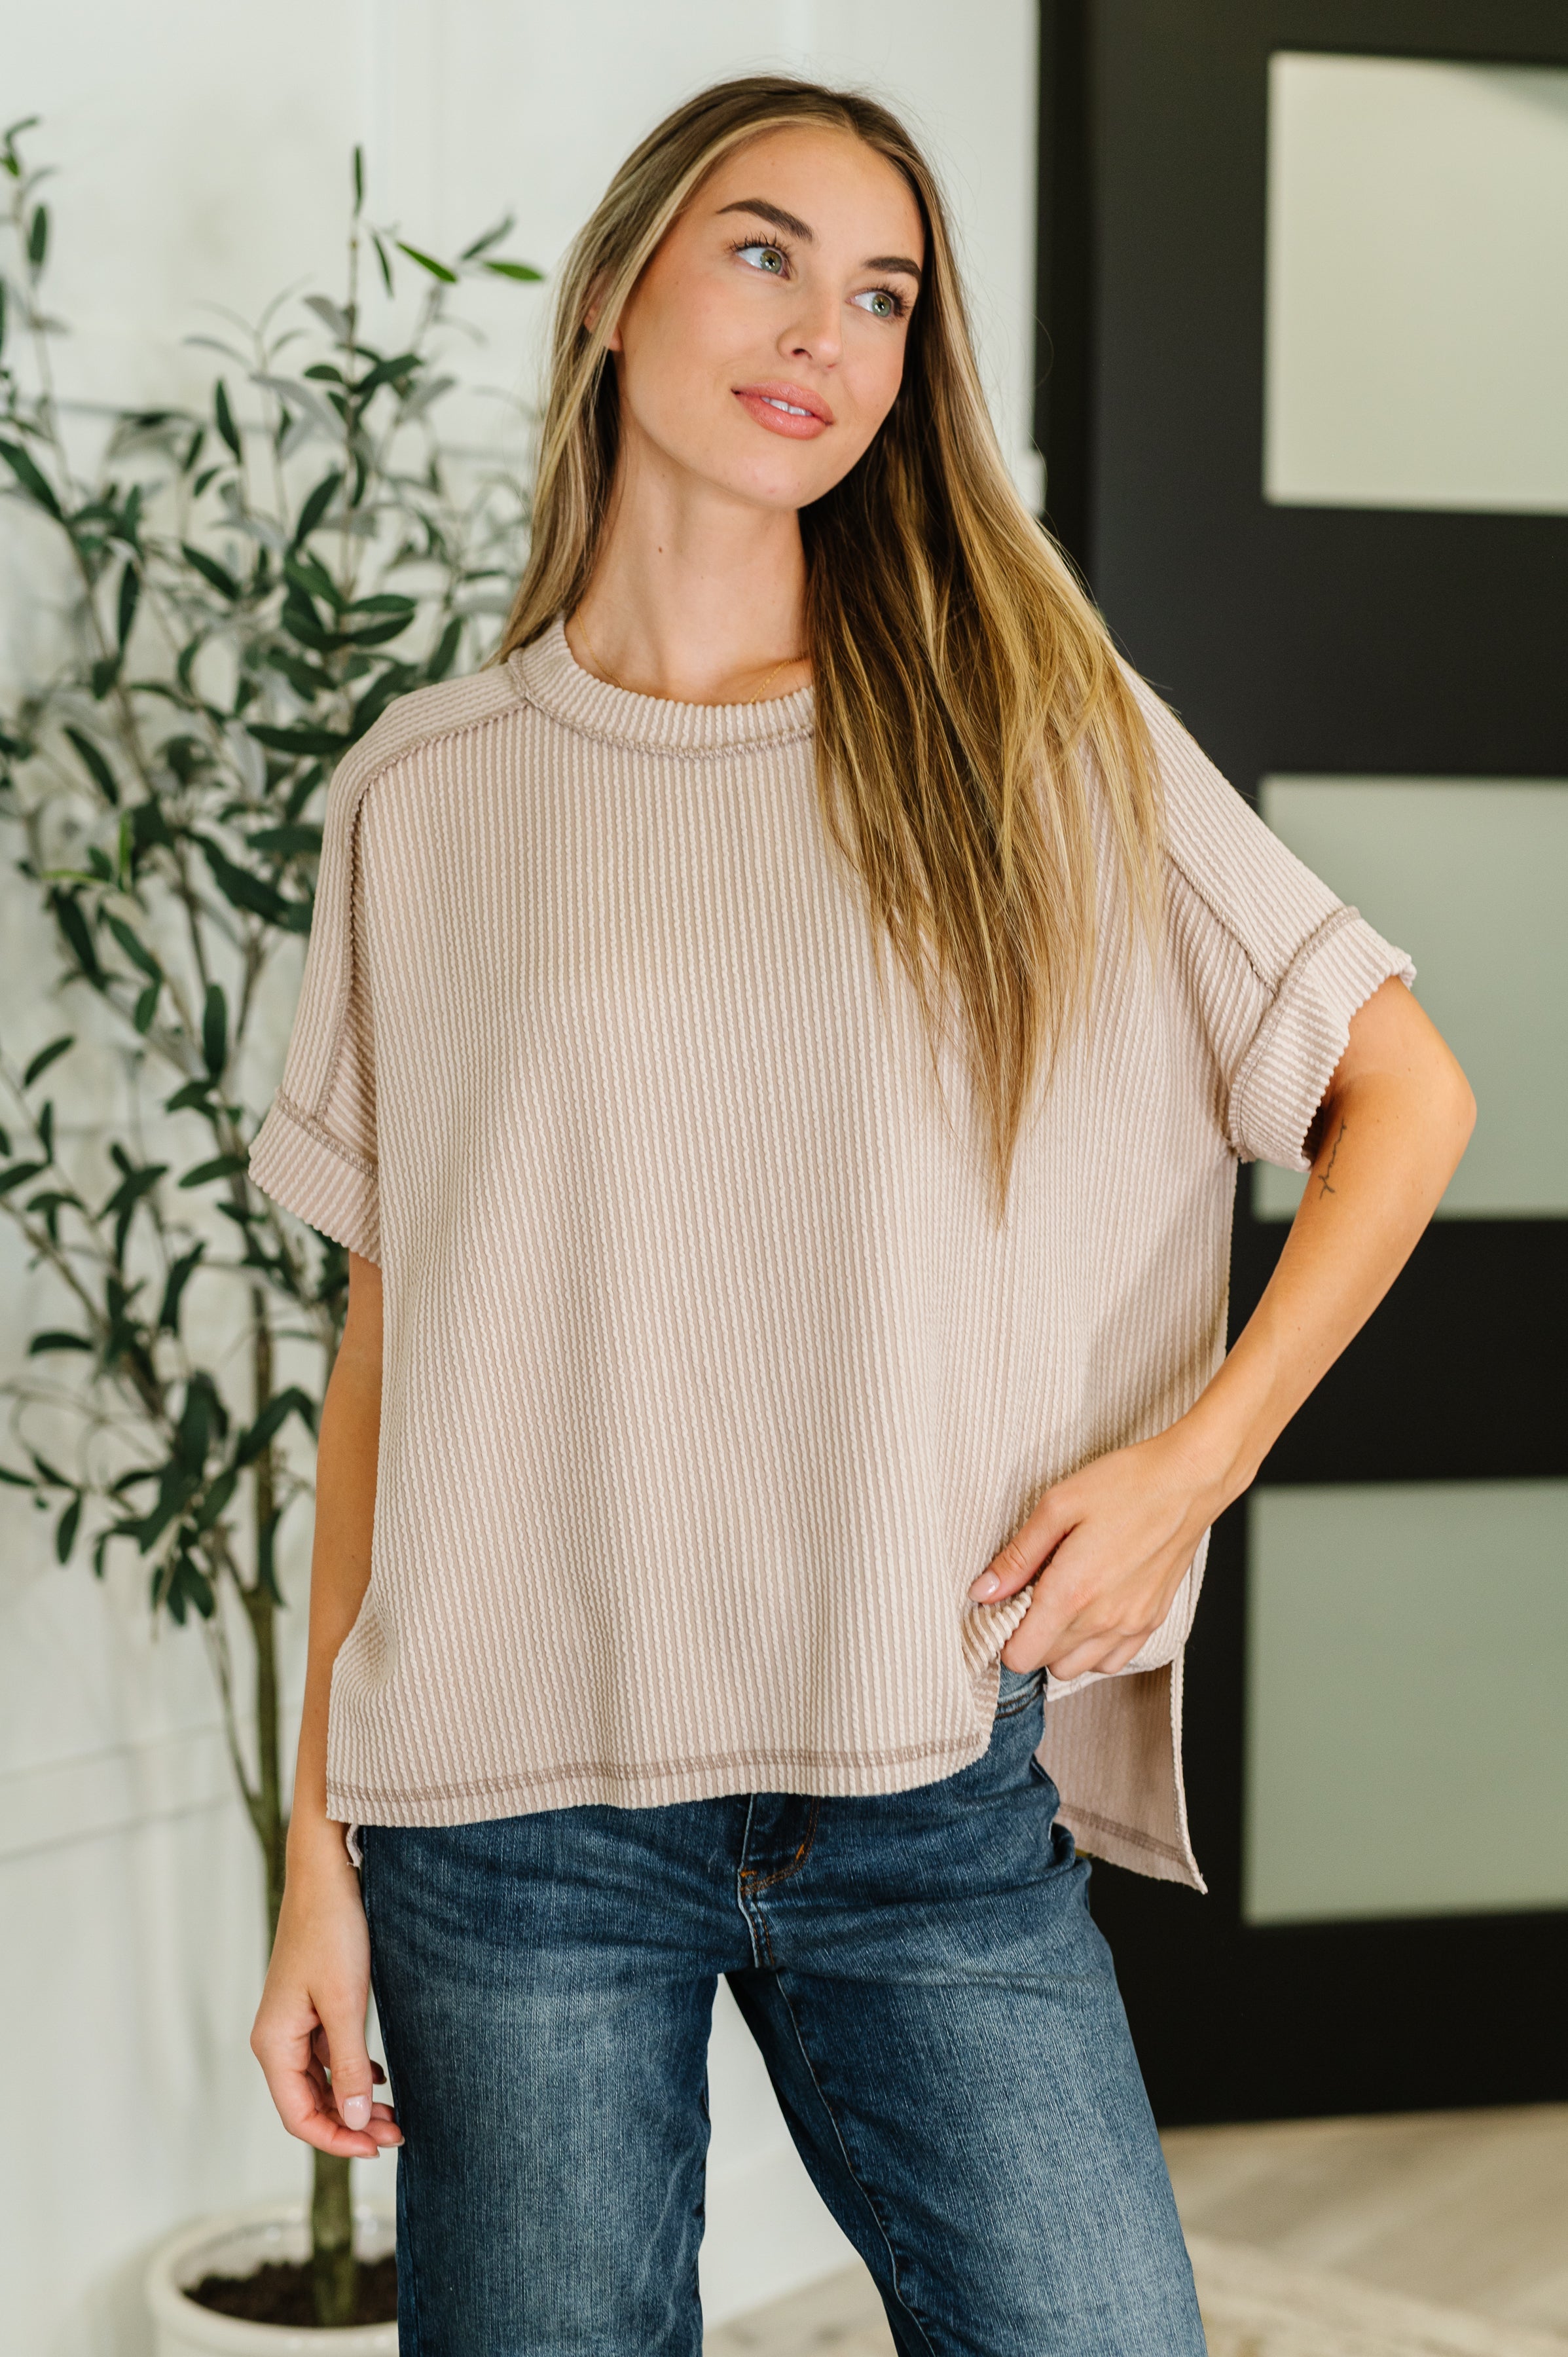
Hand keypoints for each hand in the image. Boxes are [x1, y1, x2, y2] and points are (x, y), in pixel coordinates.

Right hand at [250, 1828, 402, 2158]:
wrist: (327, 1874)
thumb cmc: (332, 1931)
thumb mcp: (345, 2003)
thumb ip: (348, 2065)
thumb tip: (354, 2120)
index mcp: (274, 2044)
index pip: (299, 2116)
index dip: (336, 2140)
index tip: (377, 2148)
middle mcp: (278, 2039)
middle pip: (310, 2103)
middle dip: (351, 2124)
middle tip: (397, 2133)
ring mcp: (294, 2023)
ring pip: (322, 2081)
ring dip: (354, 2101)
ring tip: (394, 2114)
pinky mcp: (312, 2006)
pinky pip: (328, 2055)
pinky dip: (353, 2073)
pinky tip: (379, 2078)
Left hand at [969, 1423, 1225, 1680]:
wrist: (1188, 1481)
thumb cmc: (1125, 1484)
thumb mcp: (1057, 1506)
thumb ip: (1017, 1556)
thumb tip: (982, 1592)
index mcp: (1072, 1592)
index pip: (1021, 1655)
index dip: (1004, 1636)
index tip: (1004, 1607)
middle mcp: (1103, 1619)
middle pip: (1046, 1663)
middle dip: (1029, 1637)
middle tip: (1031, 1596)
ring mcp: (1131, 1625)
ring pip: (1078, 1669)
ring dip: (1061, 1647)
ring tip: (1061, 1603)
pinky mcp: (1152, 1621)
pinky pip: (1113, 1661)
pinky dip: (1094, 1649)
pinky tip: (1090, 1613)